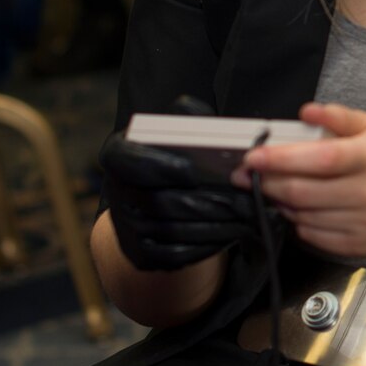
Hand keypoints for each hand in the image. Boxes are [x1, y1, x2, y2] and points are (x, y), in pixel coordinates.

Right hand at [101, 130, 265, 270]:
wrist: (151, 199)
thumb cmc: (170, 157)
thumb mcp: (173, 131)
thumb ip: (185, 118)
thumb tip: (194, 110)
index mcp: (118, 156)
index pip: (131, 163)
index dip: (159, 168)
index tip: (191, 171)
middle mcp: (117, 193)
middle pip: (160, 203)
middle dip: (207, 202)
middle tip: (244, 200)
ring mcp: (127, 228)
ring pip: (173, 231)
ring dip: (215, 225)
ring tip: (248, 216)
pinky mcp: (141, 255)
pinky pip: (177, 254)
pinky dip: (208, 245)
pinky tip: (234, 233)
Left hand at [240, 103, 365, 257]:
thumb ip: (339, 117)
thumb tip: (308, 112)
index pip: (321, 159)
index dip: (281, 159)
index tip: (254, 157)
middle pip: (304, 190)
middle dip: (268, 181)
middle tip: (251, 173)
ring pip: (302, 214)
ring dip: (280, 200)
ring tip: (277, 186)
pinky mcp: (358, 245)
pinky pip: (311, 234)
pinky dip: (296, 219)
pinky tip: (299, 206)